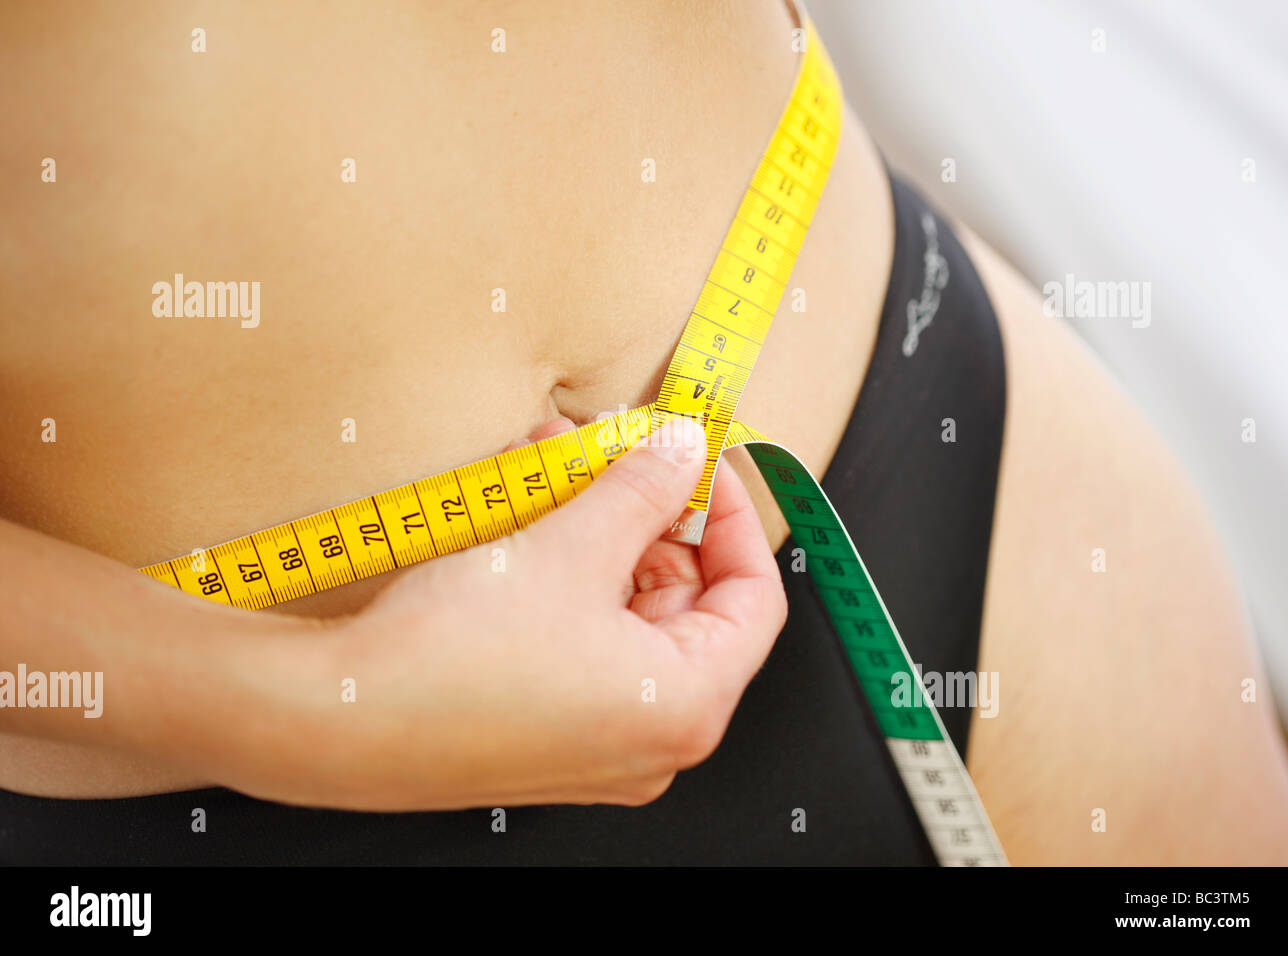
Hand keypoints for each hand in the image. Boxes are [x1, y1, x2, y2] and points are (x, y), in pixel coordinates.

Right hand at [232, 416, 786, 810]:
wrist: (336, 718)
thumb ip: (641, 491)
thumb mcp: (569, 547)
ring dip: (598, 533)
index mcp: (686, 706)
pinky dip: (567, 576)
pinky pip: (584, 640)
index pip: (755, 599)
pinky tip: (528, 515)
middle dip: (648, 515)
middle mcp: (653, 740)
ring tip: (554, 466)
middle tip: (615, 452)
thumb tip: (684, 451)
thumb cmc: (453, 655)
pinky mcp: (546, 730)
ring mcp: (598, 742)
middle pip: (688, 605)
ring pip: (627, 616)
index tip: (700, 464)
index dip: (732, 516)